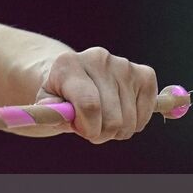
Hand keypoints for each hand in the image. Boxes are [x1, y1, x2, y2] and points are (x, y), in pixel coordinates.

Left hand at [33, 47, 158, 142]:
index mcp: (69, 63)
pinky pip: (144, 117)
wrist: (77, 73)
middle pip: (112, 117)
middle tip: (89, 127)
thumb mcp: (47, 102)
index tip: (82, 132)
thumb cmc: (61, 93)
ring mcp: (124, 65)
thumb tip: (60, 114)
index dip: (88, 127)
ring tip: (101, 119)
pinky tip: (118, 113)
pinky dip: (132, 125)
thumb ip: (50, 111)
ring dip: (115, 131)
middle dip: (100, 133)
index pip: (89, 104)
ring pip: (129, 121)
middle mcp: (98, 59)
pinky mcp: (145, 75)